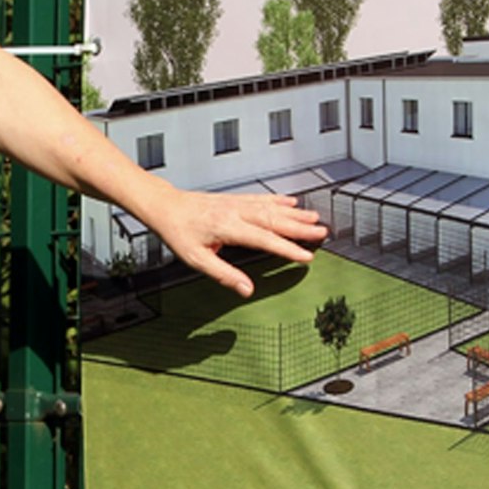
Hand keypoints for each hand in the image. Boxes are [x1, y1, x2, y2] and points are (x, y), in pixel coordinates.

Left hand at [150, 191, 327, 297]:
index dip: (287, 249)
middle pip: (274, 220)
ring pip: (271, 207)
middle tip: (322, 232)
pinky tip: (290, 202)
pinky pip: (261, 199)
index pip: (265, 239)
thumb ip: (224, 274)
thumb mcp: (197, 259)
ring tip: (315, 218)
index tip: (305, 256)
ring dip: (294, 213)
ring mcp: (236, 203)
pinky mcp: (234, 199)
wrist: (165, 206)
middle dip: (300, 227)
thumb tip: (246, 289)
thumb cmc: (178, 232)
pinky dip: (278, 201)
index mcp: (228, 227)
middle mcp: (236, 212)